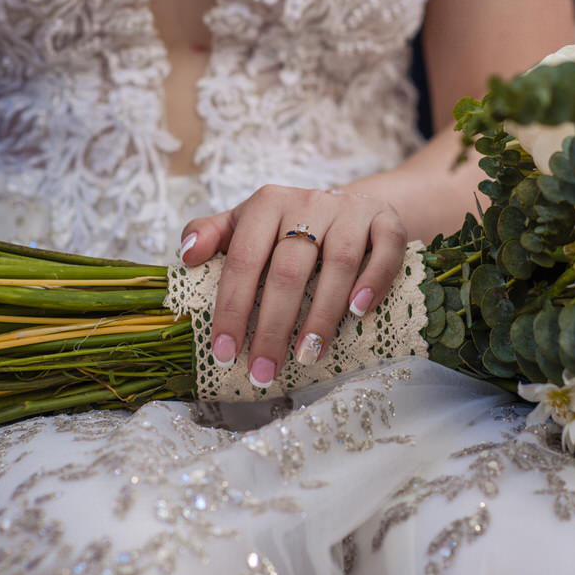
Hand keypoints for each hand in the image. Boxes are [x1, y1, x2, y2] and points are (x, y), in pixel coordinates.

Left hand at [179, 185, 407, 387]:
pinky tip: (358, 313)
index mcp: (267, 203)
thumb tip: (187, 255)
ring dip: (322, 315)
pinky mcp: (387, 221)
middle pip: (288, 269)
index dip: (232, 308)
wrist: (351, 207)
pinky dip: (374, 281)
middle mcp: (309, 201)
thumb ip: (211, 235)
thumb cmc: (290, 227)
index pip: (244, 260)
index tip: (224, 354)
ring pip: (338, 263)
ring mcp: (351, 211)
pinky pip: (385, 250)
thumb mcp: (246, 224)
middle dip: (273, 327)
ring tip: (306, 356)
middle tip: (263, 373)